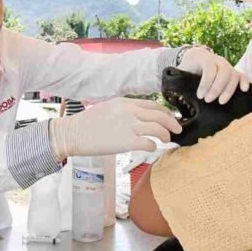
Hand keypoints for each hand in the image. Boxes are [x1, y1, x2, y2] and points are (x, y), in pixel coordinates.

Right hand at [49, 98, 181, 159]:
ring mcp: (128, 126)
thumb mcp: (108, 108)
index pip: (153, 105)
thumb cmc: (87, 123)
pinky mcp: (126, 141)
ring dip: (166, 135)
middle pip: (160, 115)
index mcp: (125, 102)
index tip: (171, 118)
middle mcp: (129, 112)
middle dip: (172, 123)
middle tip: (178, 129)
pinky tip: (152, 148)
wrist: (73, 133)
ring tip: (167, 140)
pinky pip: (149, 143)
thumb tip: (139, 117)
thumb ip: (125, 110)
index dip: (165, 112)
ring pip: (158, 129)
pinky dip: (154, 146)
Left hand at [177, 47, 249, 103]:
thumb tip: (170, 96)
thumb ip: (176, 81)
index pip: (209, 67)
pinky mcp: (233, 72)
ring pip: (233, 74)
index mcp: (204, 58)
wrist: (195, 59)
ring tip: (221, 102)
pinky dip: (245, 81)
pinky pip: (242, 74)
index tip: (200, 96)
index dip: (206, 82)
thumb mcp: (181, 72)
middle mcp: (218, 59)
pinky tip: (244, 90)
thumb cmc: (187, 69)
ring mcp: (227, 65)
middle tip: (209, 101)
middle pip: (224, 71)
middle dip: (217, 88)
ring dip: (229, 89)